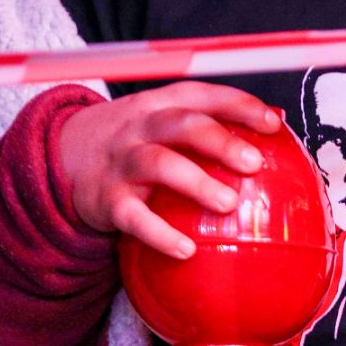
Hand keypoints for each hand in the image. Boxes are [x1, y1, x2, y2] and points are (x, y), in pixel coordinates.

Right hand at [59, 81, 281, 258]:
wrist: (65, 156)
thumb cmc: (137, 142)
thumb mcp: (166, 122)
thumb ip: (212, 123)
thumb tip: (280, 128)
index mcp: (163, 106)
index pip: (203, 96)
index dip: (238, 105)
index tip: (271, 124)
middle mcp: (142, 128)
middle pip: (182, 124)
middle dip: (220, 141)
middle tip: (253, 163)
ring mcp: (123, 162)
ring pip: (159, 164)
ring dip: (196, 183)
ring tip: (228, 204)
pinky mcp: (108, 199)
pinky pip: (134, 217)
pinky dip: (160, 234)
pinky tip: (186, 249)